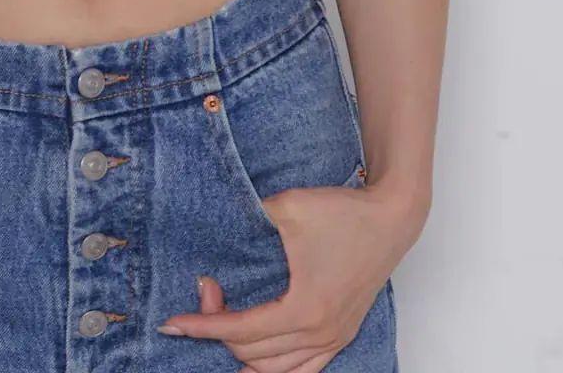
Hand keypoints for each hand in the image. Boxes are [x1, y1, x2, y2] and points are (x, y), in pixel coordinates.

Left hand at [157, 179, 410, 370]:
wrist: (391, 217)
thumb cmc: (343, 212)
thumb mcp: (286, 206)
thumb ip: (249, 217)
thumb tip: (217, 218)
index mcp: (303, 308)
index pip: (240, 330)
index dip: (201, 325)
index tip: (172, 323)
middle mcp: (319, 333)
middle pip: (251, 352)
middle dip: (217, 327)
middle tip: (205, 290)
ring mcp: (334, 339)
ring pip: (274, 371)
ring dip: (242, 352)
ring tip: (221, 321)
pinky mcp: (342, 335)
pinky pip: (303, 371)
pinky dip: (273, 369)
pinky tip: (253, 358)